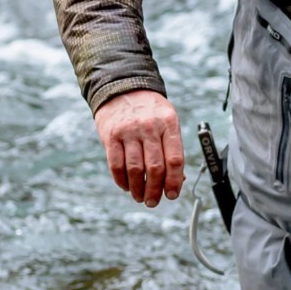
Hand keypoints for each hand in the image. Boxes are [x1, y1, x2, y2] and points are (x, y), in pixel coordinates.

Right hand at [94, 89, 184, 206]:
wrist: (123, 88)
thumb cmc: (151, 111)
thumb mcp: (168, 122)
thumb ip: (172, 148)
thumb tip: (179, 179)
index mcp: (170, 124)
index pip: (175, 159)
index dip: (174, 181)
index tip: (172, 195)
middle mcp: (150, 128)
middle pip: (155, 167)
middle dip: (155, 190)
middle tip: (154, 202)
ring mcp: (129, 132)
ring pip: (134, 169)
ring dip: (138, 188)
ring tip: (141, 197)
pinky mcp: (111, 136)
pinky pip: (116, 164)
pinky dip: (121, 180)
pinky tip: (126, 186)